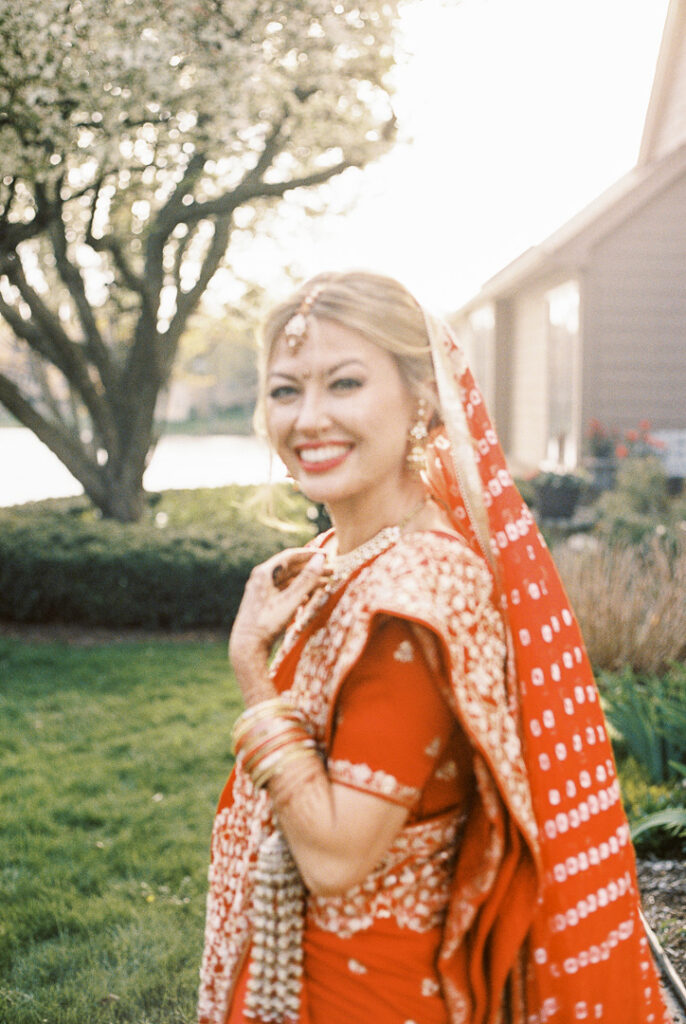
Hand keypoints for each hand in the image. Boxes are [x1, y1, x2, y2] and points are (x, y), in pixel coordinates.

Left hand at [229, 548, 329, 693]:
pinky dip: (299, 592)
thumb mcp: (290, 600)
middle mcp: (262, 579)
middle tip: (331, 570)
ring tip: (325, 584)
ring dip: (307, 582)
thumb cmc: (267, 623)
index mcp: (264, 573)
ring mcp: (262, 591)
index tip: (327, 555)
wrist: (247, 647)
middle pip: (290, 569)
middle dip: (311, 569)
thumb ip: (306, 579)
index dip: (310, 554)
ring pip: (289, 581)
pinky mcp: (265, 603)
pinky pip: (285, 592)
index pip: (290, 556)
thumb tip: (320, 559)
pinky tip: (310, 597)